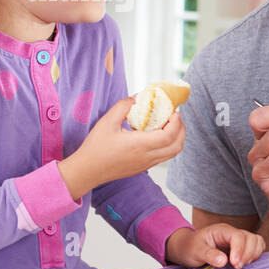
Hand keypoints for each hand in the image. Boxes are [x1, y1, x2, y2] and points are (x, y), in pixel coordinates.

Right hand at [59, 97, 184, 198]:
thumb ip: (123, 106)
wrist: (87, 170)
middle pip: (177, 146)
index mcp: (140, 145)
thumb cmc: (95, 147)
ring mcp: (146, 164)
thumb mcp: (107, 122)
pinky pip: (163, 157)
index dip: (176, 123)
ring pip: (172, 153)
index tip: (175, 112)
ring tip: (169, 125)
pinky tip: (157, 135)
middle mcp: (147, 157)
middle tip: (175, 117)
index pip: (169, 135)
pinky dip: (168, 145)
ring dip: (177, 138)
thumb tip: (137, 97)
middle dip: (181, 130)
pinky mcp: (143, 168)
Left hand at [166, 224, 265, 268]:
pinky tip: (245, 265)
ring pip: (257, 242)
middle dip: (248, 254)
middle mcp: (233, 233)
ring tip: (241, 266)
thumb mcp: (195, 251)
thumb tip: (224, 261)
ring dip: (253, 255)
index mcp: (222, 231)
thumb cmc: (189, 248)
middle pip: (252, 238)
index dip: (240, 250)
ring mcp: (239, 240)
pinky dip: (255, 256)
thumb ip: (209, 254)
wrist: (186, 248)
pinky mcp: (242, 248)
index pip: (238, 236)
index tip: (235, 264)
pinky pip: (256, 248)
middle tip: (236, 267)